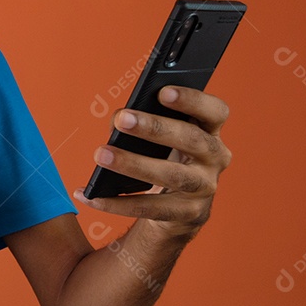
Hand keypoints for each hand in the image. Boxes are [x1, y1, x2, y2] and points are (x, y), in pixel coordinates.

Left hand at [73, 85, 232, 238]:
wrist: (177, 208)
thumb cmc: (164, 156)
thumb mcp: (159, 136)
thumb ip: (140, 121)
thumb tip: (117, 121)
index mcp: (210, 130)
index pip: (215, 111)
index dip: (193, 100)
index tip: (162, 91)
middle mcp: (216, 158)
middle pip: (192, 140)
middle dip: (156, 128)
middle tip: (122, 119)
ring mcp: (205, 188)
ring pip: (173, 176)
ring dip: (134, 164)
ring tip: (101, 154)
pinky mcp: (189, 214)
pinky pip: (151, 208)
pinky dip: (117, 203)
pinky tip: (90, 195)